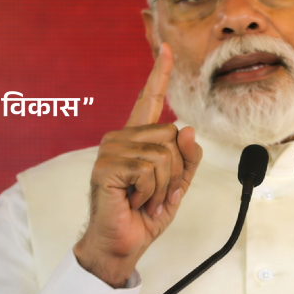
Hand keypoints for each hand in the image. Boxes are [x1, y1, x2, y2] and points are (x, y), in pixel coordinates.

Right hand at [73, 44, 202, 287]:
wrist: (121, 244)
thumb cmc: (144, 215)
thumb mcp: (177, 186)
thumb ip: (187, 158)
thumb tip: (187, 128)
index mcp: (136, 139)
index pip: (149, 101)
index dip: (159, 75)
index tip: (167, 48)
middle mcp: (121, 139)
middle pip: (171, 136)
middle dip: (174, 172)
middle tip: (155, 193)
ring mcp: (110, 151)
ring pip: (163, 155)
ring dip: (162, 186)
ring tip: (144, 199)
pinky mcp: (106, 167)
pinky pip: (149, 170)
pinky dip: (151, 192)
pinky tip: (134, 200)